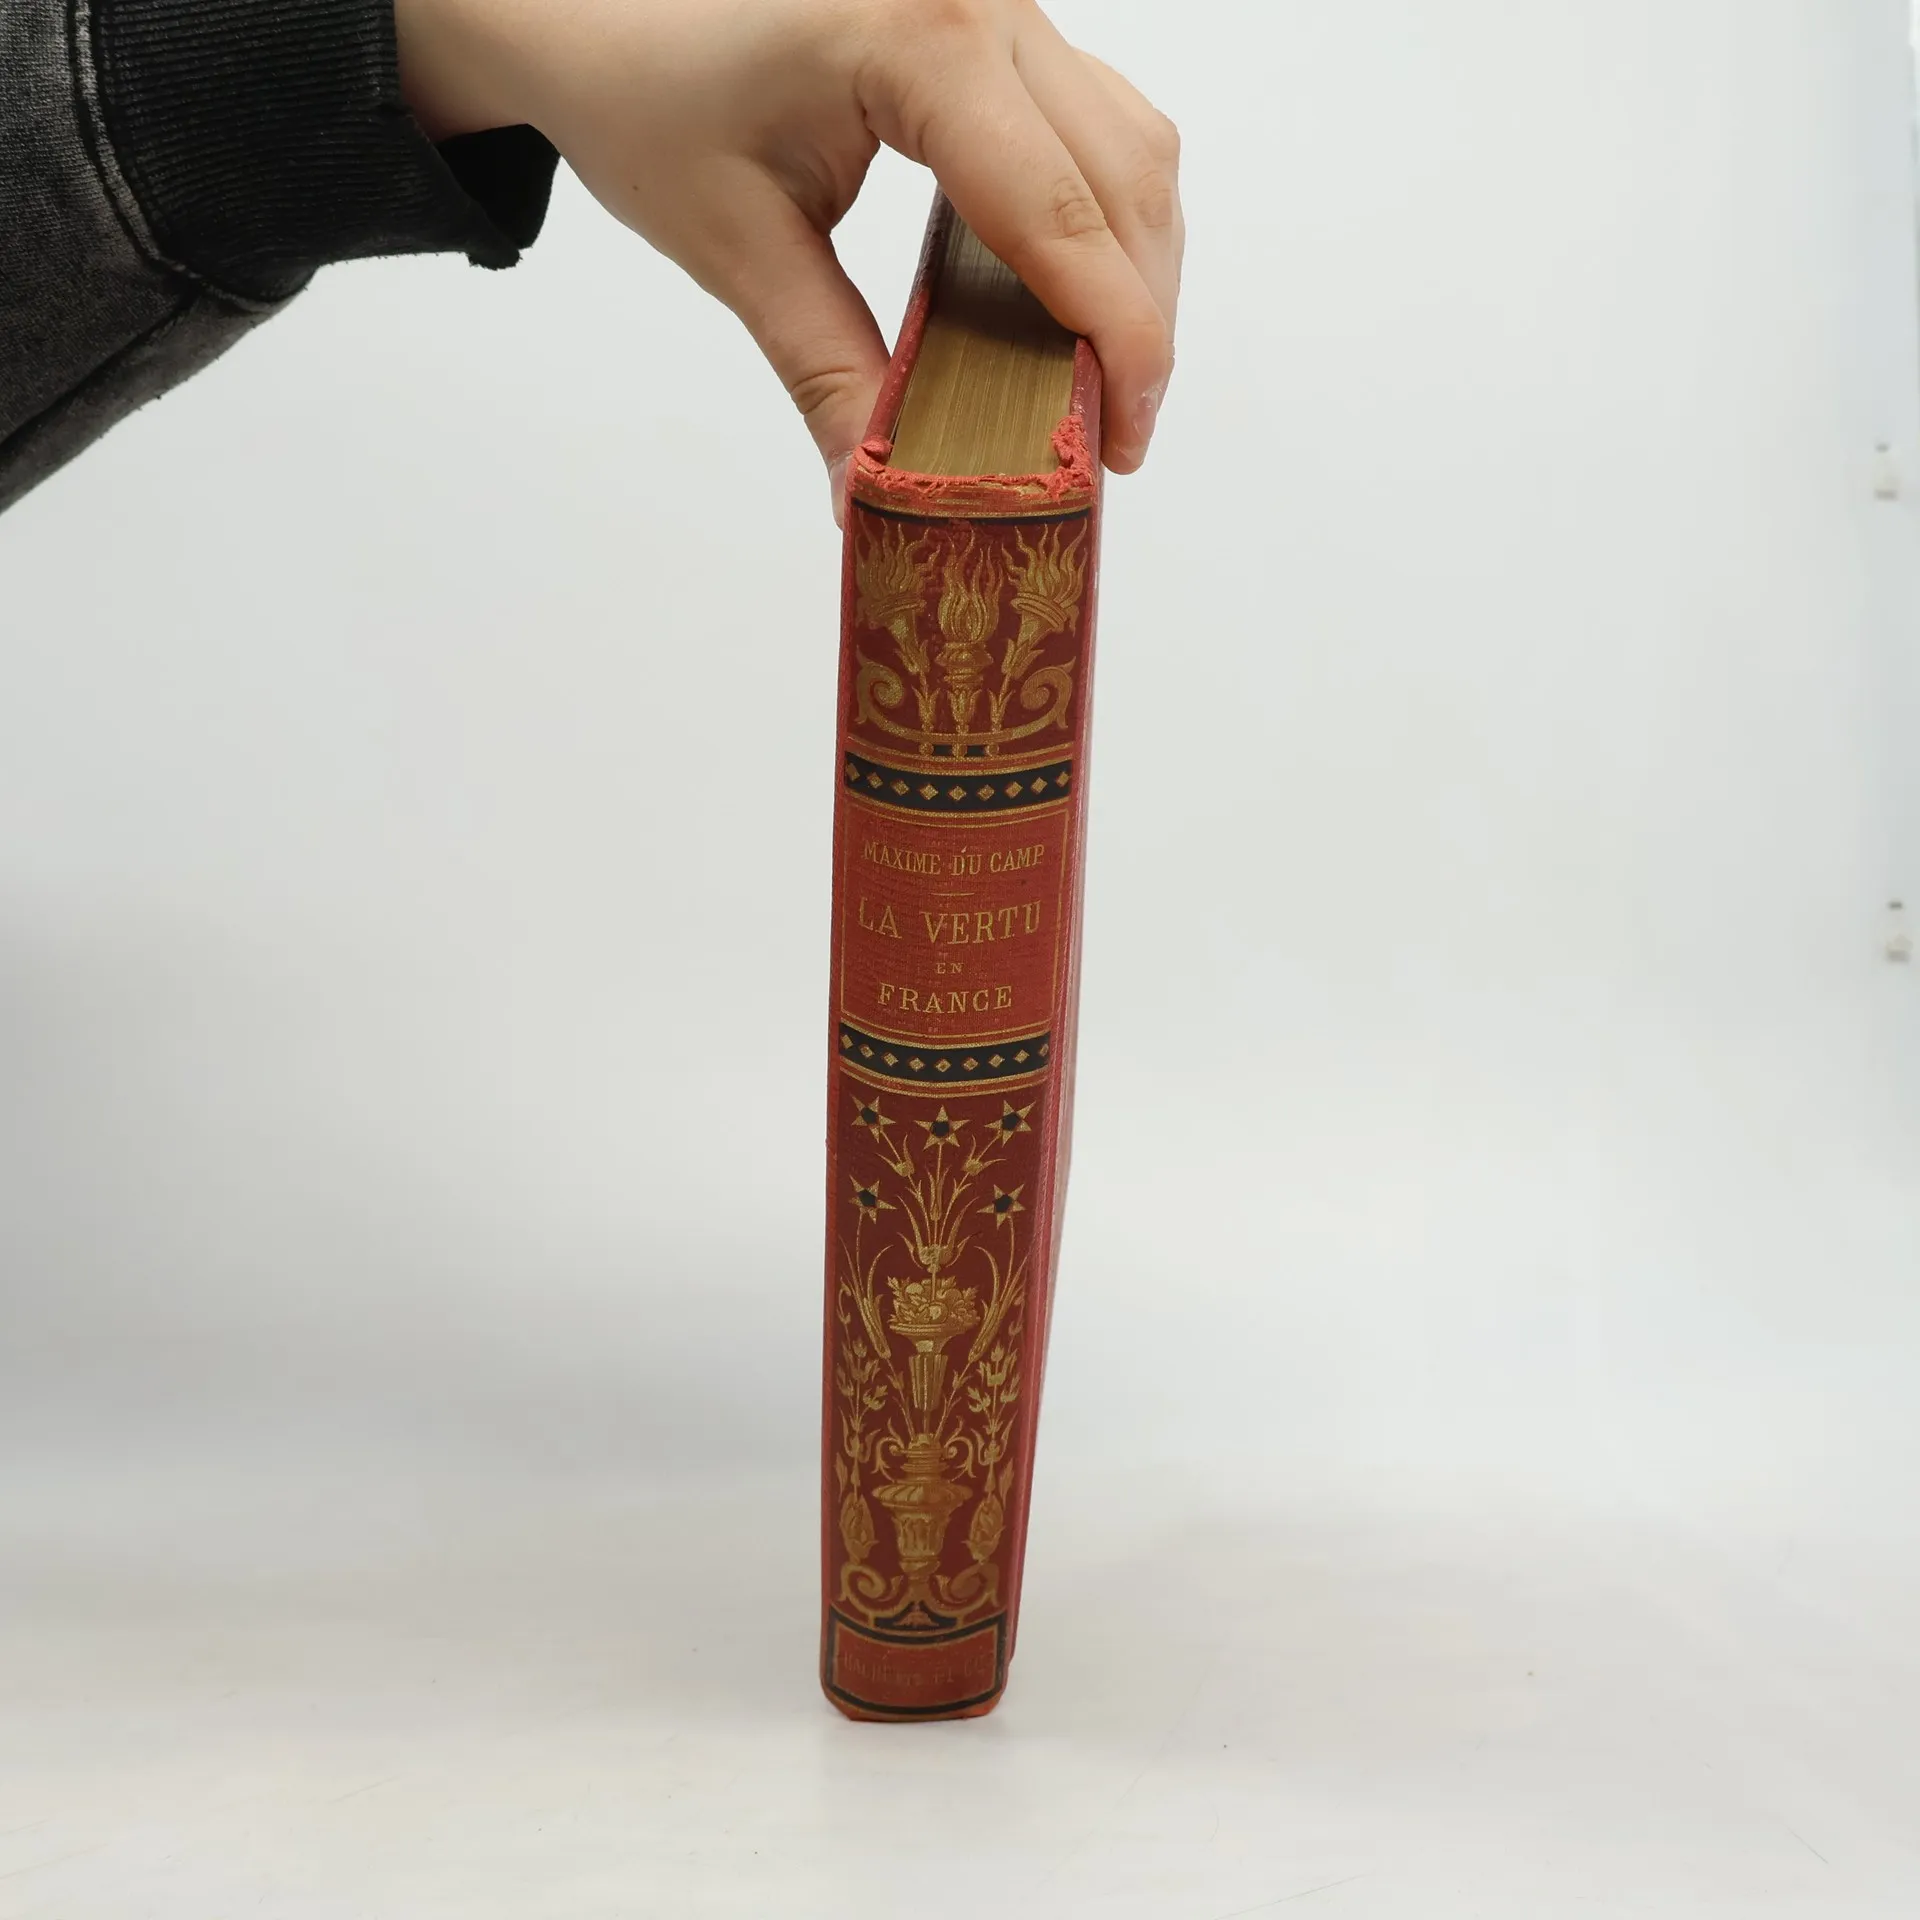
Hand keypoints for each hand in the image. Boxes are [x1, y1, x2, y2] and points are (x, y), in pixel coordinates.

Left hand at [395, 0, 1180, 501]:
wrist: (609, 14)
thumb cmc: (652, 100)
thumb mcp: (737, 249)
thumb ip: (826, 375)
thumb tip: (882, 497)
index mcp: (915, 38)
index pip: (1058, 211)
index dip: (1114, 340)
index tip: (1119, 446)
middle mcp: (983, 0)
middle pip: (1123, 179)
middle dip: (1137, 323)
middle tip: (1112, 440)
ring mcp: (1003, 3)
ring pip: (1133, 147)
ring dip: (1136, 273)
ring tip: (1097, 385)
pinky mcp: (1004, 27)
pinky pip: (1102, 125)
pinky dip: (1108, 224)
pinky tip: (1075, 306)